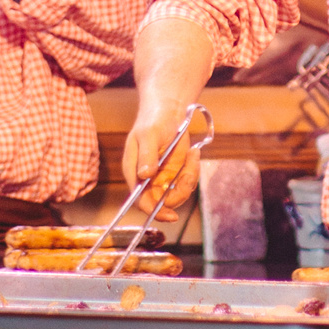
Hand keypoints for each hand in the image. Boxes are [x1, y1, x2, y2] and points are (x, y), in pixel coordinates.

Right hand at [121, 101, 204, 222]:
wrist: (167, 112)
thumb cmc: (153, 121)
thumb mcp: (148, 135)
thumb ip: (146, 155)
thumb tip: (145, 175)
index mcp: (134, 173)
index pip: (141, 200)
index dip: (154, 211)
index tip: (171, 215)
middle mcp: (147, 180)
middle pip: (163, 202)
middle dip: (180, 192)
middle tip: (189, 172)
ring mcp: (162, 178)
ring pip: (178, 193)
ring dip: (189, 177)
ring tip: (192, 154)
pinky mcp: (176, 174)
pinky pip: (188, 182)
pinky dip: (194, 169)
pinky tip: (193, 152)